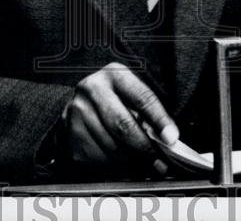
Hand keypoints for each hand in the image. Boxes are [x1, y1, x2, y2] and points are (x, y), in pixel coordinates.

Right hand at [62, 62, 178, 173]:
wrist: (78, 103)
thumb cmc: (113, 100)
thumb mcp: (129, 93)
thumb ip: (146, 111)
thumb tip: (167, 139)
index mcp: (114, 75)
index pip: (141, 97)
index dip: (159, 119)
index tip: (171, 138)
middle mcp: (92, 89)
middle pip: (122, 125)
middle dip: (144, 147)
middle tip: (160, 162)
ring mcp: (77, 112)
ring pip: (111, 146)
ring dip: (130, 160)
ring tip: (139, 162)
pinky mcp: (70, 135)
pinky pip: (96, 159)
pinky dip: (112, 165)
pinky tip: (118, 161)